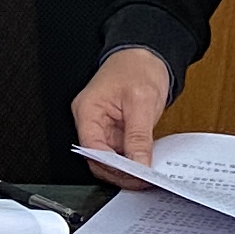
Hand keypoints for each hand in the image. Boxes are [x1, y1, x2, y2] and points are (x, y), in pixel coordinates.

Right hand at [70, 46, 176, 171]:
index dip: (112, 167)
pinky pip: (121, 151)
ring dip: (128, 168)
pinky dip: (133, 159)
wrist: (147, 53)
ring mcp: (102, 125)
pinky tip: (146, 163)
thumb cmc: (138, 66)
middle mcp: (90, 120)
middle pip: (98, 158)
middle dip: (120, 172)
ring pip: (110, 158)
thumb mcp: (142, 102)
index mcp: (87, 110)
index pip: (92, 149)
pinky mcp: (115, 128)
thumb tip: (139, 165)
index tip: (134, 177)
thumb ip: (138, 137)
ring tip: (147, 175)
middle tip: (143, 180)